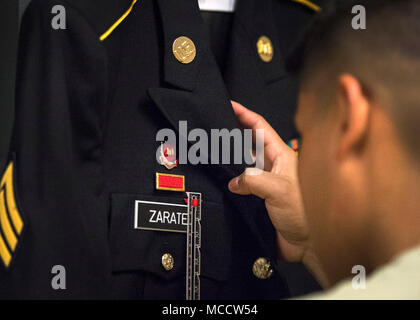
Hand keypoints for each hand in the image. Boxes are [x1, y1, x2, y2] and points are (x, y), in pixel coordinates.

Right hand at [228, 101, 309, 261]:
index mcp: (282, 156)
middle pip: (249, 144)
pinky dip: (231, 181)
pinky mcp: (259, 198)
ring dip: (230, 159)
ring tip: (213, 153)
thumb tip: (234, 180)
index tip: (230, 105)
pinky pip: (242, 184)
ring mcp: (266, 182)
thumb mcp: (279, 190)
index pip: (260, 128)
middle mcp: (273, 166)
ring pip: (243, 164)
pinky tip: (220, 181)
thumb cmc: (305, 214)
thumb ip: (253, 180)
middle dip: (233, 134)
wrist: (308, 244)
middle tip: (215, 129)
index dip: (245, 115)